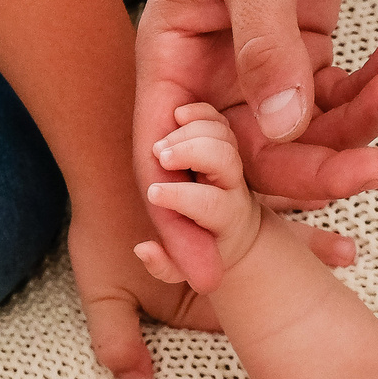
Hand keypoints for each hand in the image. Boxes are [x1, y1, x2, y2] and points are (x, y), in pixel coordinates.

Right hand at [72, 172, 353, 378]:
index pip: (253, 292)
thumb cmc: (101, 228)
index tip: (327, 281)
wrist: (95, 163)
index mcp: (202, 271)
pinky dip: (289, 175)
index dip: (286, 298)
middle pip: (274, 252)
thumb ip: (119, 339)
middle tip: (349, 252)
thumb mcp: (105, 292)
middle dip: (313, 250)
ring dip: (308, 209)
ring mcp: (228, 204)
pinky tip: (315, 168)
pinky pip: (263, 173)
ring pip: (279, 212)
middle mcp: (222, 241)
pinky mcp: (228, 169)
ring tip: (340, 213)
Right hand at [136, 0, 377, 287]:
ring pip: (303, 140)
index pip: (167, 160)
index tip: (213, 274)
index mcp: (169, 64)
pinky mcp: (300, 56)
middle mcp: (209, 81)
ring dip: (357, 128)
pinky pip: (335, 101)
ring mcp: (257, 73)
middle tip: (377, 171)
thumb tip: (287, 130)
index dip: (186, 219)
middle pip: (251, 164)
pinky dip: (373, 91)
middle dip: (315, 174)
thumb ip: (268, 50)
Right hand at [136, 103, 269, 280]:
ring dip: (191, 132)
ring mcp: (232, 159)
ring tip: (163, 140)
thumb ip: (164, 264)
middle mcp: (231, 185)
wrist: (234, 226)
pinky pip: (219, 118)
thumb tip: (143, 250)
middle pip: (222, 160)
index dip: (181, 197)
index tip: (154, 192)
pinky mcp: (228, 138)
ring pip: (221, 136)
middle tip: (160, 154)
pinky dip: (200, 113)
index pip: (209, 205)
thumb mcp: (183, 265)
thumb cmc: (202, 248)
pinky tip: (180, 116)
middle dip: (190, 153)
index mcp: (223, 216)